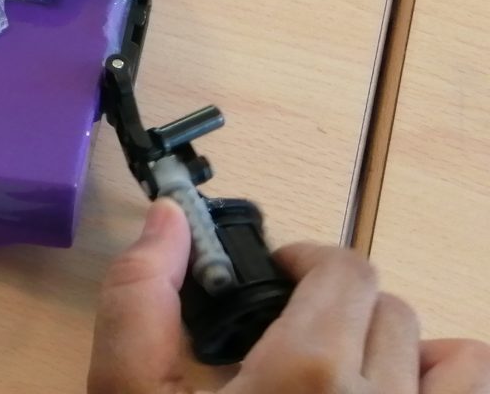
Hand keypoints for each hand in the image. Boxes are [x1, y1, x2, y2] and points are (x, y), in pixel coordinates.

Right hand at [88, 198, 489, 392]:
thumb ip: (138, 301)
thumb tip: (168, 220)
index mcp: (309, 376)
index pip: (345, 269)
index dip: (304, 263)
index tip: (276, 283)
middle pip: (389, 308)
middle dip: (339, 309)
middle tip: (292, 338)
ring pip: (458, 364)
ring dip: (412, 355)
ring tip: (357, 374)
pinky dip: (443, 389)